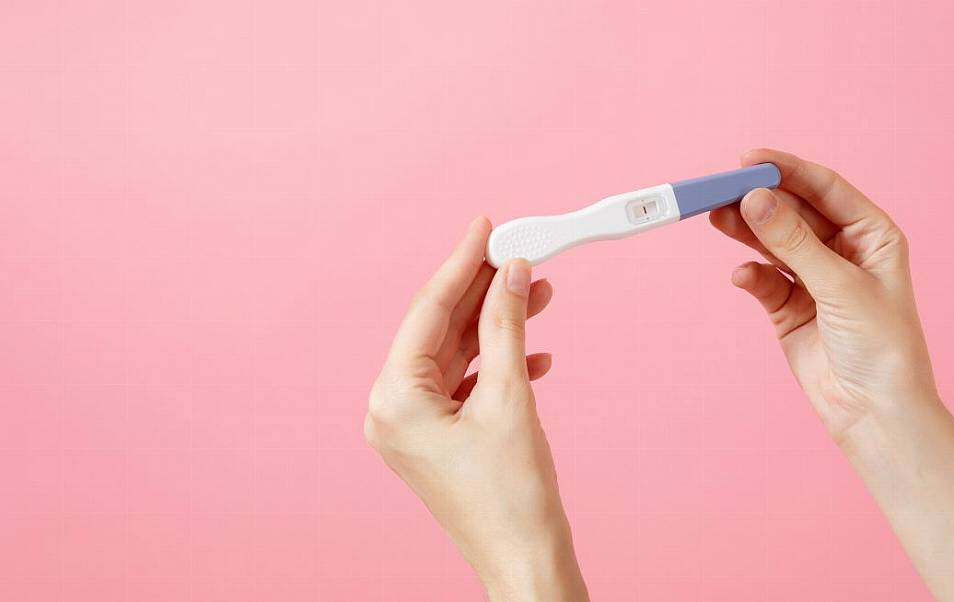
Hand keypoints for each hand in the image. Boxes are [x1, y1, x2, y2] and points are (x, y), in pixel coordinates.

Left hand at [365, 217, 587, 601]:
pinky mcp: (437, 438)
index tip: (485, 226)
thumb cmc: (513, 498)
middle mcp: (392, 411)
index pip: (428, 311)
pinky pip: (464, 383)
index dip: (462, 263)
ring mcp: (413, 427)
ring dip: (497, 326)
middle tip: (522, 254)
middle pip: (440, 329)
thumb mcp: (512, 397)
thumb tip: (512, 273)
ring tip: (538, 295)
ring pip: (455, 354)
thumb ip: (507, 326)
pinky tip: (534, 352)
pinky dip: (497, 364)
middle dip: (485, 293)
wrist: (527, 562)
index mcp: (394, 399)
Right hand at [709, 148, 937, 441]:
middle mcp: (843, 252)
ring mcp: (814, 280)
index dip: (787, 170)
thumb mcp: (839, 286)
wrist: (874, 412)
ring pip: (772, 243)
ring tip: (716, 218)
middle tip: (721, 190)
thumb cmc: (882, 347)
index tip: (749, 159)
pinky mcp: (790, 309)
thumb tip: (755, 199)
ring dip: (746, 231)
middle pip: (792, 212)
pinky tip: (743, 277)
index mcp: (872, 235)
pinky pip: (764, 280)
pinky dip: (751, 276)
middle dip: (759, 200)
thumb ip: (793, 242)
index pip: (824, 188)